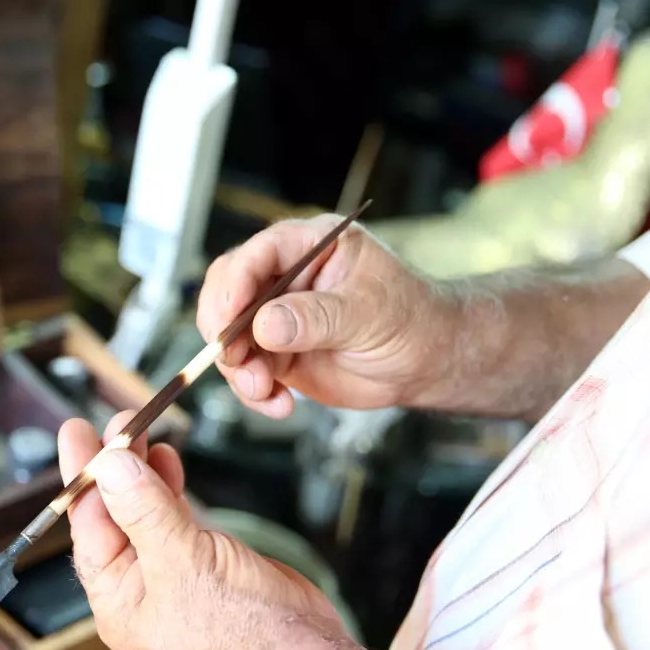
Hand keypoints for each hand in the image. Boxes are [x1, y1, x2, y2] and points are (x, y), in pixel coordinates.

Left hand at [58, 411, 353, 649]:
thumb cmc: (244, 634)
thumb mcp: (183, 562)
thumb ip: (144, 510)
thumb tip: (110, 465)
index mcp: (118, 599)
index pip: (88, 525)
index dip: (83, 475)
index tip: (78, 433)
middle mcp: (138, 587)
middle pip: (113, 514)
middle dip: (112, 466)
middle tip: (114, 422)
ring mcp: (171, 574)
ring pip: (143, 510)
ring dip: (141, 470)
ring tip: (139, 430)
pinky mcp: (203, 562)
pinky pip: (173, 516)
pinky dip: (168, 486)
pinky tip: (166, 461)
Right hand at [196, 214, 453, 416]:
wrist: (424, 362)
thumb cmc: (410, 320)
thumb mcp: (370, 312)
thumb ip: (317, 317)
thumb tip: (265, 326)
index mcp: (310, 246)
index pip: (258, 254)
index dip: (236, 284)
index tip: (230, 320)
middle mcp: (285, 276)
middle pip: (226, 291)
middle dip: (224, 331)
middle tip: (237, 362)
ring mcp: (275, 315)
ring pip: (228, 336)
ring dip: (238, 369)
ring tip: (265, 391)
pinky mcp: (274, 352)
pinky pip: (245, 370)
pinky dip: (253, 391)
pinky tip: (279, 404)